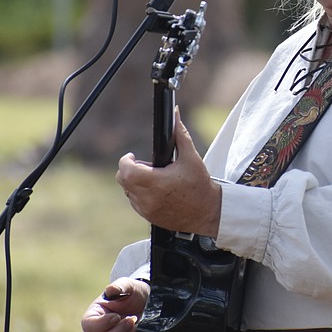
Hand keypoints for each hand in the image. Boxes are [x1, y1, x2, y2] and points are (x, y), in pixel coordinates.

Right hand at [81, 277, 148, 331]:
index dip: (102, 323)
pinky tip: (136, 327)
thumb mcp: (127, 285)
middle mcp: (99, 327)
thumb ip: (120, 286)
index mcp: (94, 313)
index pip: (89, 324)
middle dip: (117, 330)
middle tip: (131, 320)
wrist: (145, 301)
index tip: (117, 316)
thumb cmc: (132, 291)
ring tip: (134, 322)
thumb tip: (110, 289)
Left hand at [117, 108, 221, 236]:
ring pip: (128, 192)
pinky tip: (158, 190)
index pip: (125, 170)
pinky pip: (135, 203)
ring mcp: (147, 210)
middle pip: (123, 180)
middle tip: (147, 167)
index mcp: (156, 182)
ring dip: (135, 183)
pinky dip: (140, 194)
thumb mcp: (191, 158)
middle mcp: (148, 198)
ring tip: (155, 178)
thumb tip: (175, 114)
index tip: (133, 156)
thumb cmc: (200, 185)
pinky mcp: (149, 218)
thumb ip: (180, 134)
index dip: (126, 160)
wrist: (208, 213)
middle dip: (129, 170)